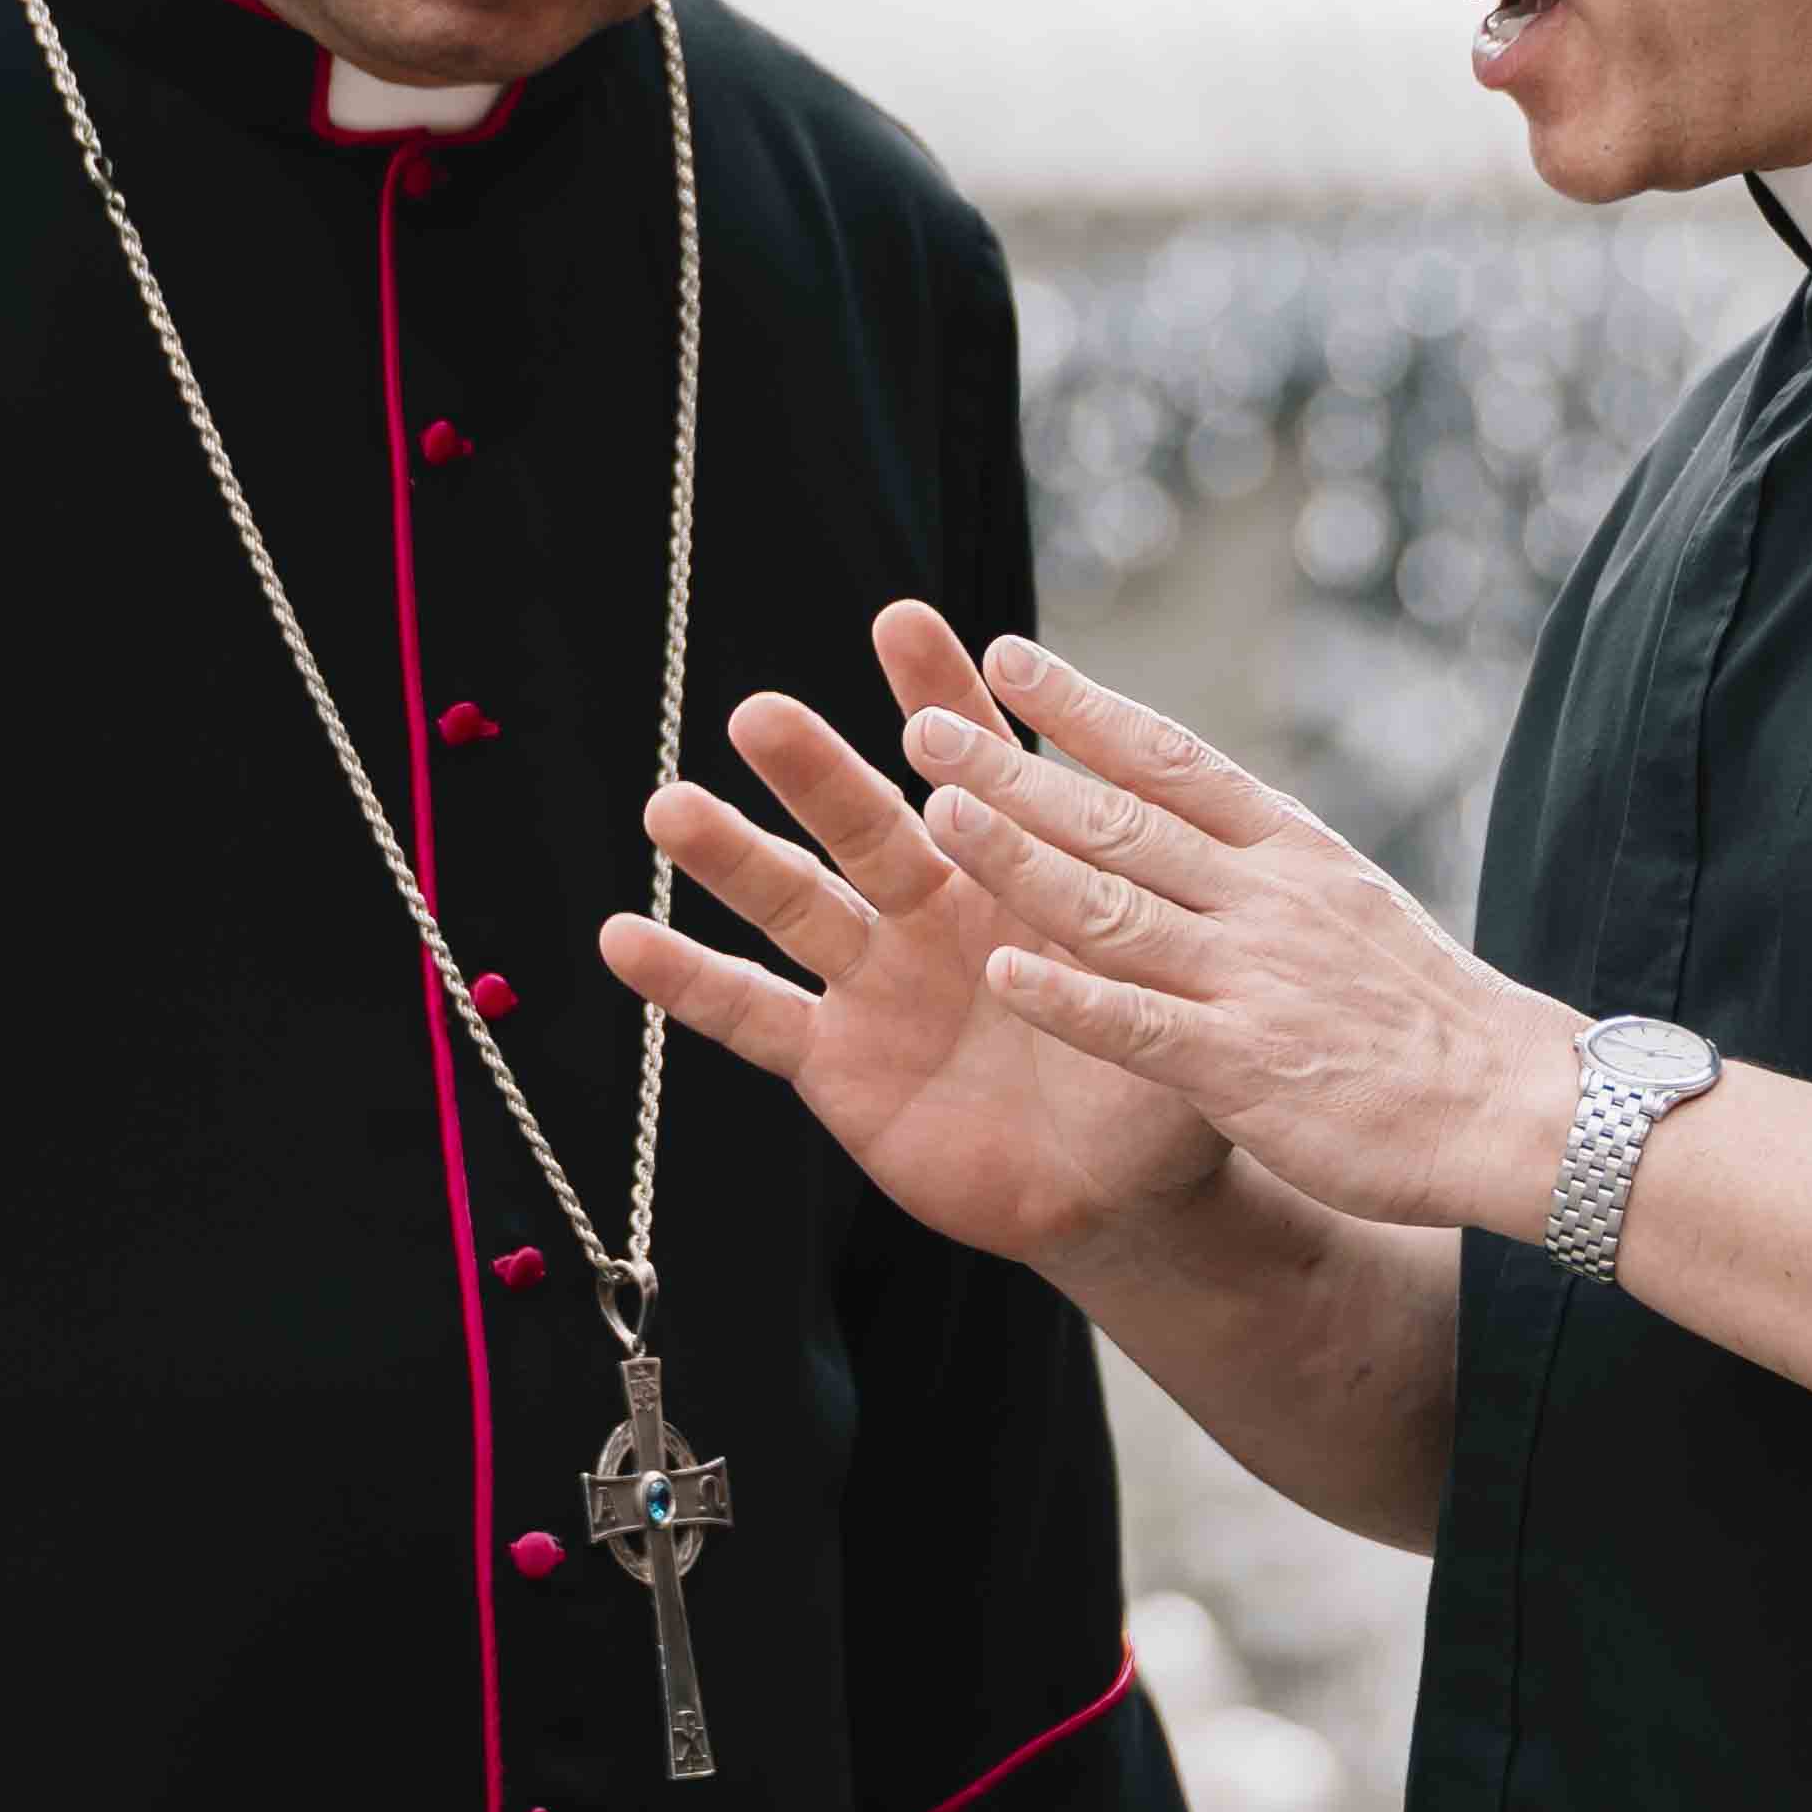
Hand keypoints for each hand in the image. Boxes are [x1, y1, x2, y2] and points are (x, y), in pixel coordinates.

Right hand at [604, 604, 1234, 1260]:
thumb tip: (1187, 834)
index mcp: (1016, 869)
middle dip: (815, 769)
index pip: (974, 763)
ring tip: (669, 806)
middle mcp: (932, 905)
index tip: (903, 622)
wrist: (1126, 1190)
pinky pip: (754, 1015)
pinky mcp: (835, 1060)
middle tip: (761, 714)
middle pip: (862, 822)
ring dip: (730, 856)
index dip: (939, 696)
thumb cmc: (1162, 1071)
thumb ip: (1152, 914)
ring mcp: (875, 978)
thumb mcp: (1172, 985)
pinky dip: (688, 982)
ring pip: (792, 902)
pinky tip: (624, 938)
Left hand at [909, 638, 1583, 1240]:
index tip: (1009, 659)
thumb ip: (1267, 866)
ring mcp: (1250, 978)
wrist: (1521, 1104)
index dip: (1083, 707)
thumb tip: (1197, 815)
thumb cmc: (1432, 1015)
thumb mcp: (1352, 904)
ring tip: (936, 814)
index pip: (1173, 758)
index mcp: (1291, 850)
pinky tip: (1002, 973)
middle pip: (1120, 819)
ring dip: (1019, 858)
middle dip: (1016, 770)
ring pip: (1112, 906)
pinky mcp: (1243, 1066)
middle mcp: (1264, 898)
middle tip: (926, 724)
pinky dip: (1067, 997)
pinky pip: (1137, 1024)